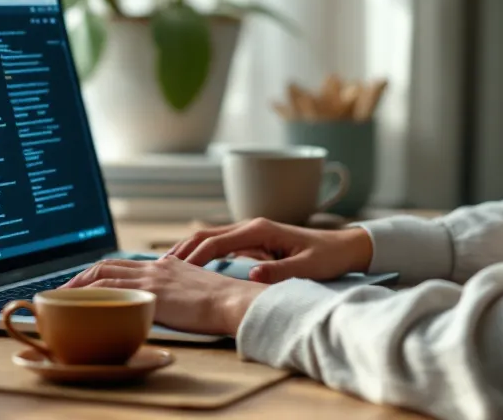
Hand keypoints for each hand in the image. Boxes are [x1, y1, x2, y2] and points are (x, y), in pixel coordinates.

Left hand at [62, 256, 266, 335]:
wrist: (234, 301)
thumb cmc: (225, 304)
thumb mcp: (201, 294)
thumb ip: (185, 295)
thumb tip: (177, 308)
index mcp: (168, 266)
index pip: (128, 264)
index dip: (105, 272)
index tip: (90, 282)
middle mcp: (156, 267)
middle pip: (110, 264)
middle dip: (84, 275)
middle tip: (66, 288)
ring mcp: (151, 278)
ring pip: (103, 273)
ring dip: (79, 283)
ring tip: (62, 295)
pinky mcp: (148, 291)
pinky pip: (109, 288)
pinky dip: (89, 292)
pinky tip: (78, 302)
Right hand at [167, 218, 373, 283]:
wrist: (344, 247)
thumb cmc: (327, 257)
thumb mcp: (306, 268)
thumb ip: (278, 272)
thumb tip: (250, 275)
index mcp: (260, 229)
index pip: (216, 242)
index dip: (194, 256)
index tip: (175, 272)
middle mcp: (252, 226)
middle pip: (207, 234)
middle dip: (183, 249)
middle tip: (158, 268)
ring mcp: (252, 232)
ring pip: (212, 237)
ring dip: (190, 249)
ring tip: (168, 268)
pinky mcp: (255, 240)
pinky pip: (222, 244)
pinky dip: (203, 252)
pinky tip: (192, 266)